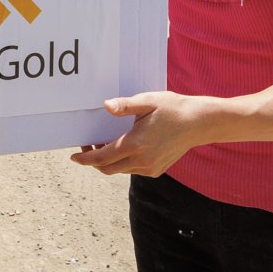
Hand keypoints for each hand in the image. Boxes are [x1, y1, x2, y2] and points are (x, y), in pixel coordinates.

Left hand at [71, 91, 213, 176]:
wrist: (198, 123)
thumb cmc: (172, 108)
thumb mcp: (147, 101)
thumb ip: (124, 105)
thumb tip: (105, 106)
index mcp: (136, 144)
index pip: (102, 158)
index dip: (85, 159)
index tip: (74, 157)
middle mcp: (142, 160)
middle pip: (108, 168)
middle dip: (93, 160)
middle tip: (88, 145)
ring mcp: (150, 168)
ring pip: (120, 170)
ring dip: (108, 161)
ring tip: (104, 143)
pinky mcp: (157, 170)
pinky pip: (133, 170)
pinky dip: (123, 162)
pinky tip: (123, 147)